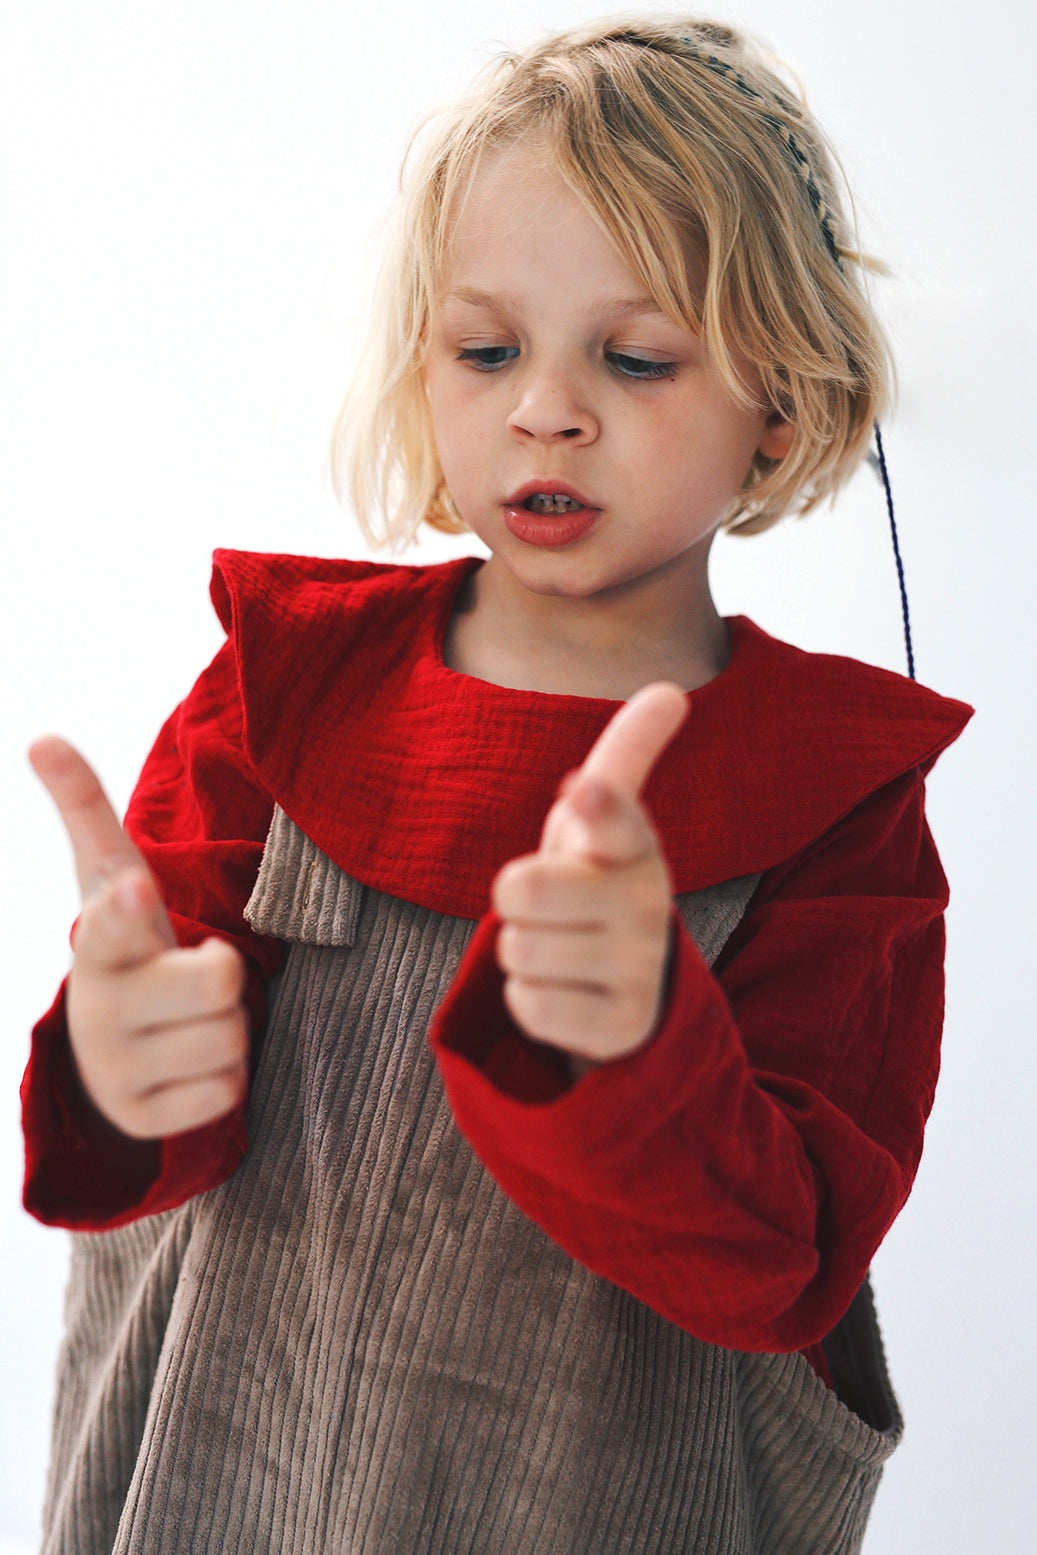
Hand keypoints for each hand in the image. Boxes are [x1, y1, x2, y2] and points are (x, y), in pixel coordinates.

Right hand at [29, 737, 249, 1138]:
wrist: (112, 1043)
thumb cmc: (130, 944)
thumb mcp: (109, 879)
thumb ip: (83, 809)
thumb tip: (40, 736)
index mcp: (98, 944)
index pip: (110, 922)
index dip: (125, 907)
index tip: (133, 890)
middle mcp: (98, 1009)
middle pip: (220, 980)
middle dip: (224, 976)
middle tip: (189, 977)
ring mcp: (116, 1069)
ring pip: (231, 1040)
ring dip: (228, 1028)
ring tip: (188, 1020)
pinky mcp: (141, 1120)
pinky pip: (225, 1093)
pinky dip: (222, 1080)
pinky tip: (187, 1065)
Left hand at [491, 683, 688, 1067]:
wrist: (631, 983)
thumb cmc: (596, 881)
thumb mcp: (603, 821)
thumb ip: (625, 756)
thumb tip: (672, 690)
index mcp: (634, 844)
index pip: (615, 817)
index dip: (597, 806)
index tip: (583, 791)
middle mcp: (646, 904)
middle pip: (520, 889)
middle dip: (514, 899)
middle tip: (548, 906)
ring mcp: (638, 968)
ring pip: (518, 951)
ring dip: (521, 952)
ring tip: (559, 949)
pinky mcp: (622, 1027)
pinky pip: (530, 1007)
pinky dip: (531, 1001)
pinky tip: (566, 992)